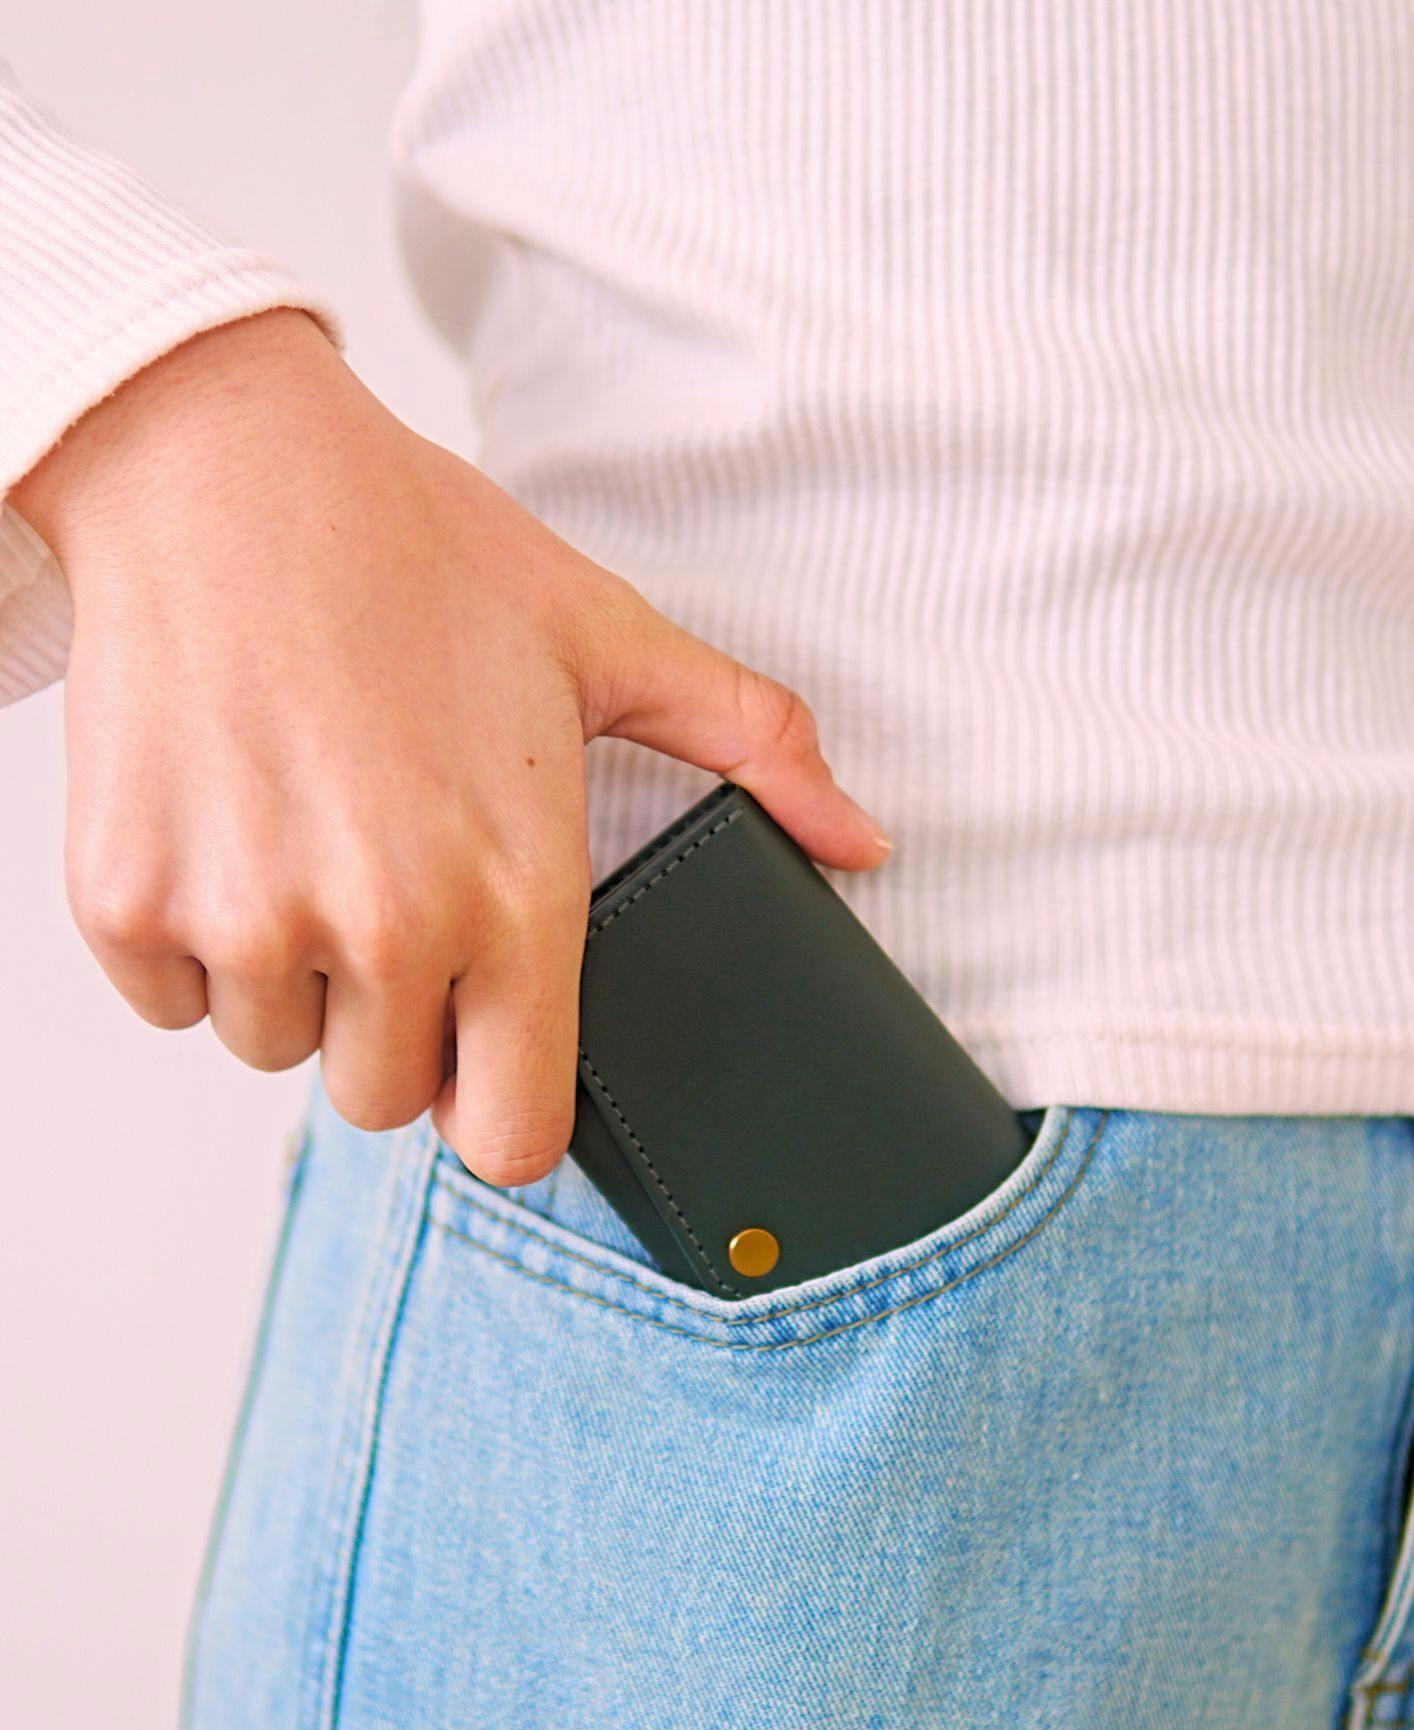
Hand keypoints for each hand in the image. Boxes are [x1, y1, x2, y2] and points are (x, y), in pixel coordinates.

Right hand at [11, 308, 891, 1183]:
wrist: (226, 465)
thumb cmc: (421, 553)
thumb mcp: (610, 639)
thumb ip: (754, 748)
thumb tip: (863, 841)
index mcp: (513, 893)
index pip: (513, 1138)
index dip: (501, 1106)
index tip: (484, 1050)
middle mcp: (383, 928)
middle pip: (385, 1103)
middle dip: (391, 1026)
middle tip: (387, 893)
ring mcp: (246, 919)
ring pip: (274, 1048)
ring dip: (288, 975)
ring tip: (307, 833)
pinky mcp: (127, 899)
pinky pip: (169, 999)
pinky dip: (185, 937)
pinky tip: (226, 822)